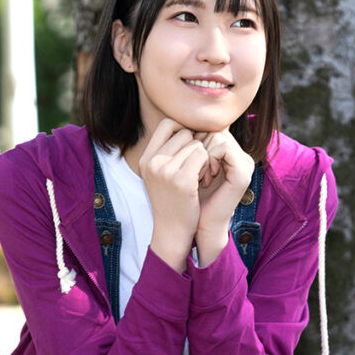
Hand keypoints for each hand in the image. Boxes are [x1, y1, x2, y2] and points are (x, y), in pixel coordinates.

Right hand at [140, 118, 210, 271]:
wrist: (172, 231)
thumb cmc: (172, 202)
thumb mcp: (162, 175)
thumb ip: (169, 152)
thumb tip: (189, 127)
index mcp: (146, 158)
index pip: (168, 124)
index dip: (185, 129)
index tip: (193, 145)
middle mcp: (152, 161)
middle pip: (185, 132)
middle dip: (196, 145)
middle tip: (199, 166)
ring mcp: (165, 170)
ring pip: (196, 144)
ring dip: (204, 157)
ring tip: (200, 175)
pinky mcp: (181, 179)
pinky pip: (202, 155)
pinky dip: (208, 164)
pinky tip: (204, 180)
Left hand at [193, 129, 253, 265]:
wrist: (201, 227)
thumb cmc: (190, 201)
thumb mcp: (187, 170)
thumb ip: (189, 148)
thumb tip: (176, 122)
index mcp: (228, 154)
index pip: (210, 128)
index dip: (194, 140)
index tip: (185, 164)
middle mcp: (239, 155)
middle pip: (213, 129)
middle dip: (197, 147)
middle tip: (193, 173)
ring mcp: (243, 162)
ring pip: (217, 135)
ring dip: (201, 155)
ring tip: (199, 178)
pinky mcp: (243, 171)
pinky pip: (222, 147)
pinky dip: (209, 159)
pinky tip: (204, 179)